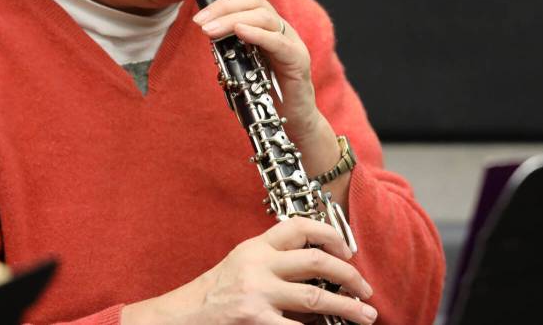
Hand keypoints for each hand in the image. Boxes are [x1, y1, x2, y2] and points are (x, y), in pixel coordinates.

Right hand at [121, 218, 377, 324]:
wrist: (176, 321)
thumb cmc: (209, 298)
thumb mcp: (238, 269)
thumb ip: (270, 264)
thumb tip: (317, 273)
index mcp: (254, 248)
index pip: (298, 227)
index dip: (330, 234)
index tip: (347, 251)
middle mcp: (257, 266)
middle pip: (316, 260)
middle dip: (349, 274)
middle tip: (366, 289)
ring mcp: (257, 296)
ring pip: (317, 297)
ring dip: (348, 307)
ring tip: (366, 316)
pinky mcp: (256, 323)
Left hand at [192, 0, 317, 140]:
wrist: (290, 124)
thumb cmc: (262, 91)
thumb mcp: (239, 62)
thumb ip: (228, 43)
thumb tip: (206, 27)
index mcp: (263, 24)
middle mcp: (278, 27)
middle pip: (252, 0)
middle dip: (222, 5)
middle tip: (198, 19)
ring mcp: (290, 41)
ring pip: (263, 16)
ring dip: (232, 20)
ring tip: (209, 31)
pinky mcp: (297, 60)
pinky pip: (277, 41)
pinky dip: (257, 33)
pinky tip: (240, 32)